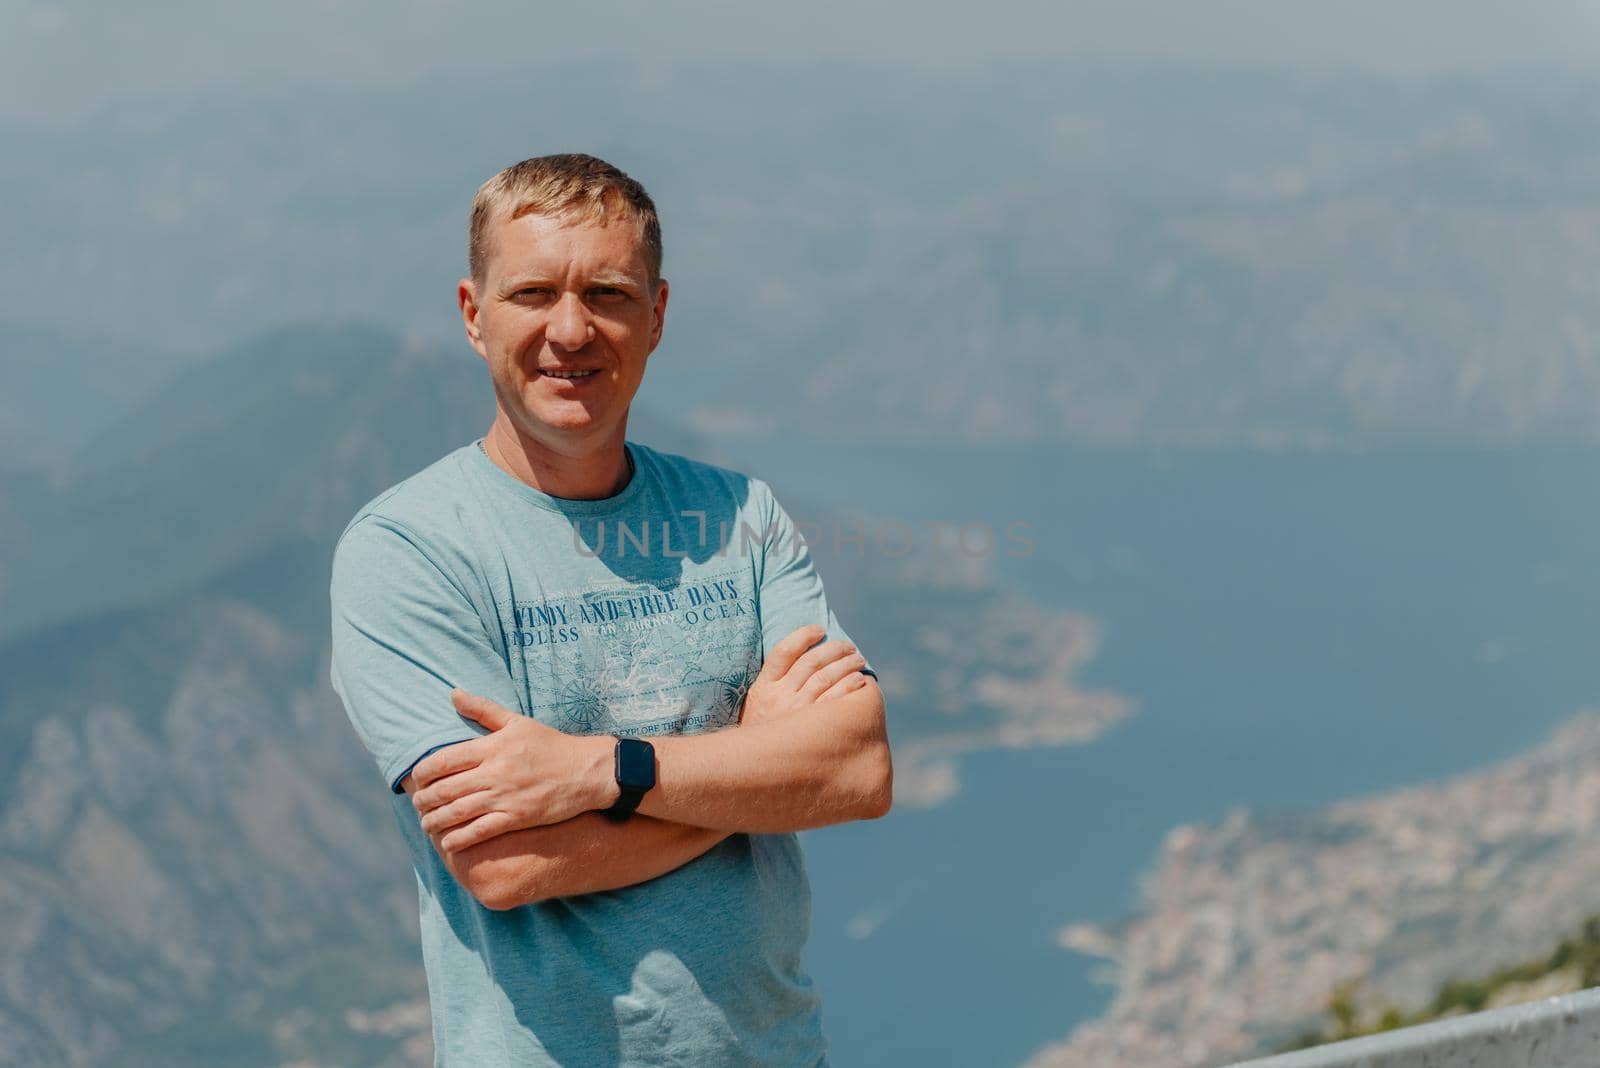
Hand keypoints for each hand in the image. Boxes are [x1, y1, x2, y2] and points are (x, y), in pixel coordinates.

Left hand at [409, 690, 612, 851]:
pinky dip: (459, 839)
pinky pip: (480, 831)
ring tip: (426, 825)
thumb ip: (483, 709)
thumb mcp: (517, 722)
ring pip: (457, 812)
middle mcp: (494, 772)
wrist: (586, 770)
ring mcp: (505, 796)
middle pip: (446, 789)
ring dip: (435, 821)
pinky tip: (448, 842)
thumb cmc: (551, 745)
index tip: (417, 780)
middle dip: (424, 800)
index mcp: (492, 747)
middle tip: (418, 805)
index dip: (423, 773)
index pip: (444, 760)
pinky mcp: (516, 817)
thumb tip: (453, 693)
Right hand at [739, 623, 870, 727]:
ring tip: (858, 660)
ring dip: (846, 665)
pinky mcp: (809, 729)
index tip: (819, 629)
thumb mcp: (755, 706)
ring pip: (824, 678)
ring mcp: (795, 712)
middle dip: (834, 650)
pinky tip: (858, 681)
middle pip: (811, 662)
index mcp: (763, 687)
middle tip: (849, 647)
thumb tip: (800, 660)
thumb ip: (773, 685)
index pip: (784, 651)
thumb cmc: (760, 736)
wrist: (751, 769)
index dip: (803, 636)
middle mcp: (779, 696)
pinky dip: (848, 687)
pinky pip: (834, 702)